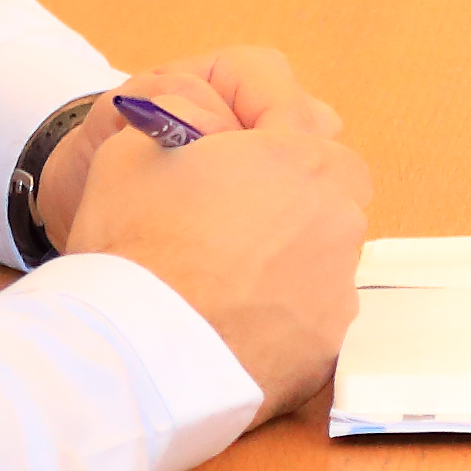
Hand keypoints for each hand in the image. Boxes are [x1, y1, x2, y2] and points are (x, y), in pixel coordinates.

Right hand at [48, 49, 370, 411]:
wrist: (139, 353)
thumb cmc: (134, 247)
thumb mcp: (132, 150)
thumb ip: (177, 118)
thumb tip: (192, 116)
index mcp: (299, 156)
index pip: (293, 120)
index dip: (252, 135)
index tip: (225, 155)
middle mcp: (337, 216)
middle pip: (323, 187)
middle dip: (286, 194)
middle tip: (227, 218)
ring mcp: (338, 284)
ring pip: (321, 254)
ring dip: (285, 258)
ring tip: (221, 280)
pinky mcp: (329, 343)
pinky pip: (311, 315)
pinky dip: (281, 316)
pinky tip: (232, 322)